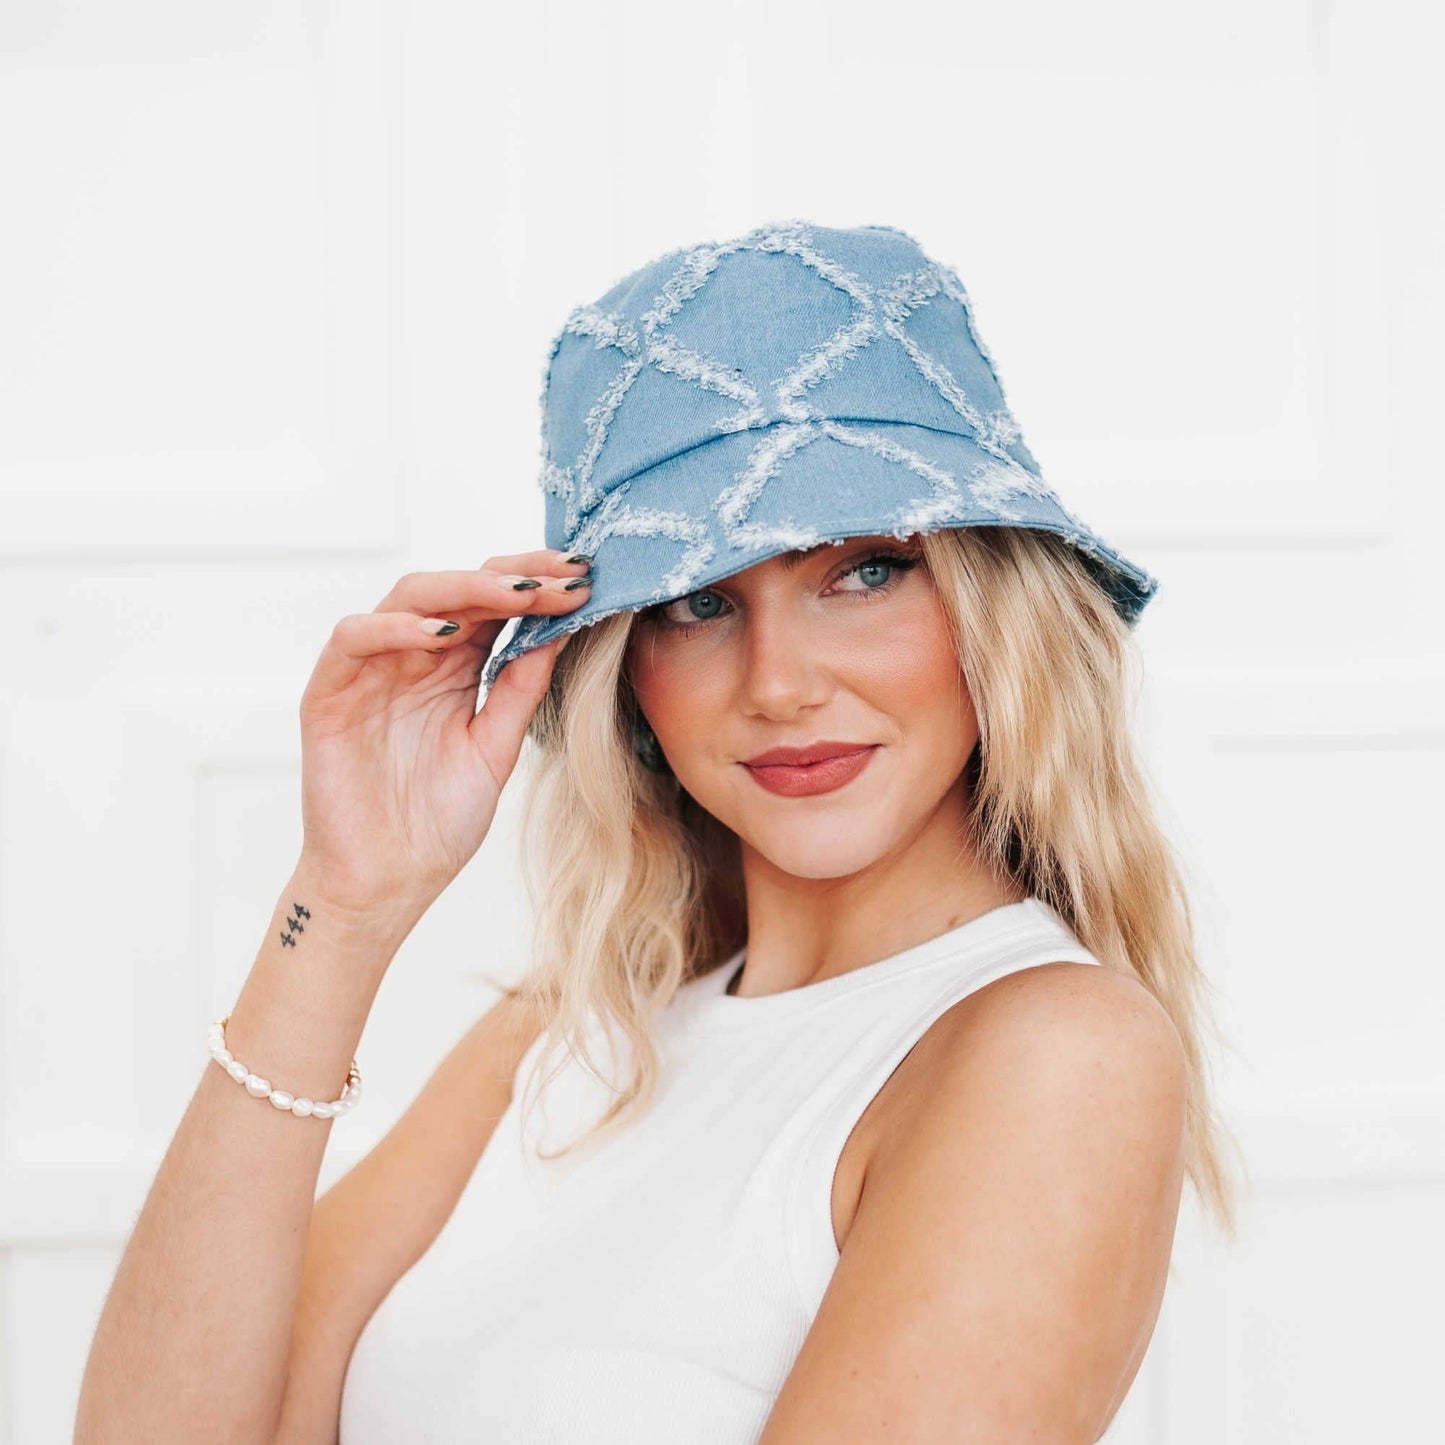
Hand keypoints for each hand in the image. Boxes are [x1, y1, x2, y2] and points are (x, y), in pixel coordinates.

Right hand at [293, 549, 591, 919]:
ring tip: (519, 596)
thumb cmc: (437, 823)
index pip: (494, 604)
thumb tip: (563, 628)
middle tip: (564, 576)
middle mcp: (412, 657)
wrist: (388, 885)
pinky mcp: (328, 694)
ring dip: (465, 589)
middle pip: (458, 588)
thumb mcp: (496, 747)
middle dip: (514, 577)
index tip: (586, 578)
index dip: (537, 585)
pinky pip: (352, 640)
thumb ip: (521, 688)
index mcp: (454, 667)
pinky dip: (395, 627)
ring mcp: (369, 671)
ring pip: (408, 597)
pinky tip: (443, 632)